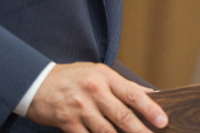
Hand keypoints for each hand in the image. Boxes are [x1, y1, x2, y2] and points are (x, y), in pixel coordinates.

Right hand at [26, 62, 167, 132]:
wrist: (36, 83)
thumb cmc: (72, 77)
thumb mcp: (98, 73)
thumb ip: (123, 85)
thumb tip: (149, 94)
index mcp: (104, 76)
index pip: (132, 94)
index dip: (150, 109)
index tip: (162, 121)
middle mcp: (94, 91)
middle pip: (122, 115)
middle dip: (140, 131)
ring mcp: (80, 108)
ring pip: (107, 131)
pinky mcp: (68, 123)